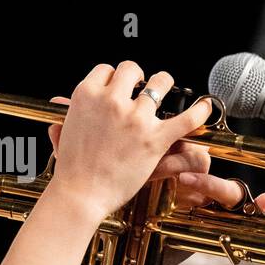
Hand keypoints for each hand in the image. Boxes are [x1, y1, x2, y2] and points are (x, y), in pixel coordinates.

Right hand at [43, 62, 214, 216]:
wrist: (80, 195)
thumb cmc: (71, 170)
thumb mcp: (64, 134)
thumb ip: (66, 113)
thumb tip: (60, 102)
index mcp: (86, 95)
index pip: (106, 70)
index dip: (113, 78)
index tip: (117, 87)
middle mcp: (111, 101)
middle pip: (131, 70)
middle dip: (137, 77)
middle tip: (140, 88)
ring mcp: (135, 118)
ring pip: (160, 83)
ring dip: (164, 85)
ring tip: (165, 92)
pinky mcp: (155, 138)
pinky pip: (186, 118)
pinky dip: (199, 112)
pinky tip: (204, 108)